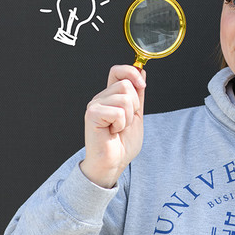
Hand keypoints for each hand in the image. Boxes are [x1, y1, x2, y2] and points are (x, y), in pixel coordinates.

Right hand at [80, 65, 146, 187]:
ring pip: (124, 98)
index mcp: (110, 96)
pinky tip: (113, 132)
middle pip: (126, 84)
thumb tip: (141, 71)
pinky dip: (121, 124)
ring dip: (128, 117)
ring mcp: (95, 105)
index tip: (142, 85)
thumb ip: (138, 94)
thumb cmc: (122, 143)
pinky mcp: (92, 114)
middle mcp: (101, 97)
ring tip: (119, 128)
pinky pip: (118, 112)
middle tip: (125, 122)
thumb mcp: (137, 114)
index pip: (117, 71)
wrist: (114, 163)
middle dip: (134, 105)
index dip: (132, 72)